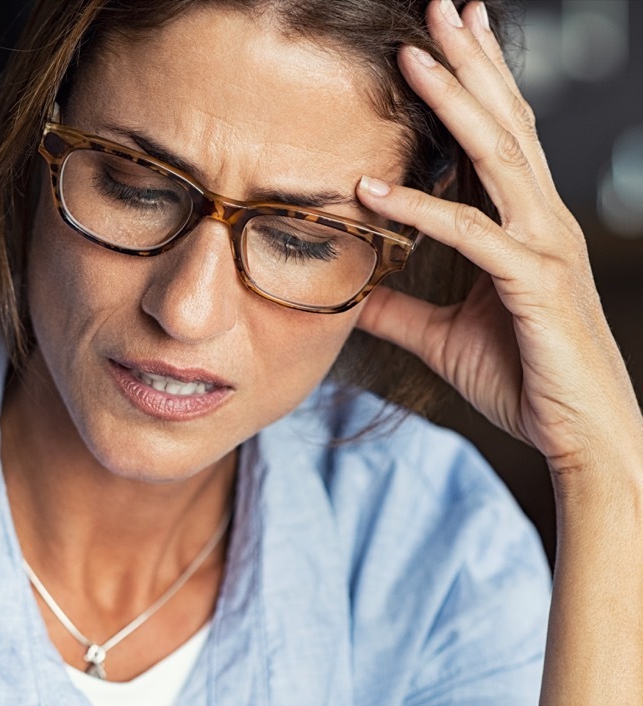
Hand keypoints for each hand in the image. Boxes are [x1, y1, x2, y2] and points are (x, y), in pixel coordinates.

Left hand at [354, 0, 642, 474]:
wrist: (578, 437)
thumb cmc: (523, 380)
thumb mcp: (443, 335)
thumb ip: (400, 308)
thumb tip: (352, 294)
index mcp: (525, 224)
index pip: (500, 137)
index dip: (474, 83)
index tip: (444, 36)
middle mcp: (542, 221)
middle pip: (504, 123)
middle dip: (470, 62)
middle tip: (438, 7)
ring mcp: (544, 246)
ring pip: (498, 157)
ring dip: (453, 102)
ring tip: (412, 55)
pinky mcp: (534, 282)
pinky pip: (472, 234)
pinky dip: (420, 209)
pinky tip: (372, 188)